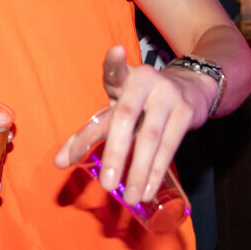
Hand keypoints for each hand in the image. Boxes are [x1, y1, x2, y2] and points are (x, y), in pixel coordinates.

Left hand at [54, 45, 213, 205]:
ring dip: (140, 170)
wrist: (192, 87)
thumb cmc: (142, 103)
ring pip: (150, 137)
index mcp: (124, 79)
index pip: (116, 71)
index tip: (116, 52)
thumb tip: (58, 162)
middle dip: (116, 153)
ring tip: (130, 197)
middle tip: (107, 184)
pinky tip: (149, 189)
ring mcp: (168, 96)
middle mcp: (146, 82)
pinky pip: (170, 146)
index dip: (115, 63)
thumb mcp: (116, 110)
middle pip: (126, 118)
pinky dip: (158, 171)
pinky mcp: (186, 113)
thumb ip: (89, 134)